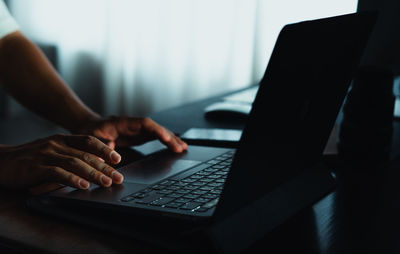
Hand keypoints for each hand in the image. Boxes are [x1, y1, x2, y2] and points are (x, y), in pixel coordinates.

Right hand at [0, 134, 123, 189]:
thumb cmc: (29, 159)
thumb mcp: (52, 152)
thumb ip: (72, 155)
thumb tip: (97, 162)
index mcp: (62, 139)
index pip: (88, 141)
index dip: (104, 149)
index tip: (117, 159)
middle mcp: (56, 144)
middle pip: (86, 155)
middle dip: (105, 167)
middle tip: (118, 177)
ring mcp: (46, 155)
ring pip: (75, 163)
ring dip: (93, 174)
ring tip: (106, 182)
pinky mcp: (36, 168)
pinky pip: (58, 173)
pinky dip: (72, 179)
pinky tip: (83, 185)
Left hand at [76, 116, 187, 151]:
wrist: (87, 127)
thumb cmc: (89, 130)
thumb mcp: (90, 136)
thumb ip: (101, 142)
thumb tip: (110, 148)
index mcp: (124, 122)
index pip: (145, 124)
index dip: (157, 130)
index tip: (167, 138)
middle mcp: (134, 125)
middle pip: (156, 128)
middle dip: (169, 137)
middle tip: (181, 148)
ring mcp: (137, 130)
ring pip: (158, 133)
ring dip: (171, 140)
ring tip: (183, 148)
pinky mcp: (138, 136)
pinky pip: (155, 138)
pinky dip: (166, 142)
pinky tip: (175, 147)